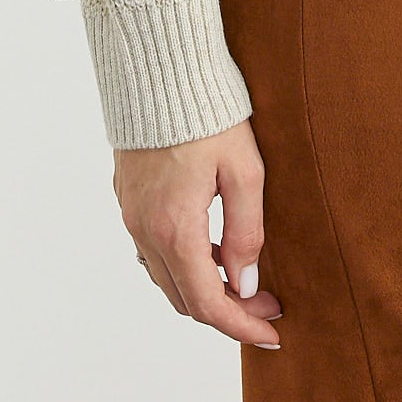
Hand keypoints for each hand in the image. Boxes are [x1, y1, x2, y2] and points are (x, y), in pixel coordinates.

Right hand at [114, 117, 283, 347]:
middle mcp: (145, 231)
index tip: (272, 333)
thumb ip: (246, 232)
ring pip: (166, 277)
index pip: (207, 303)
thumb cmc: (209, 114)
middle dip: (227, 310)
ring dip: (203, 287)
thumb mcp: (244, 171)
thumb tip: (245, 283)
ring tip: (245, 274)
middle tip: (267, 302)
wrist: (160, 67)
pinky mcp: (128, 198)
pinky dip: (184, 261)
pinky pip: (153, 250)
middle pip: (184, 299)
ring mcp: (131, 215)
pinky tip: (214, 245)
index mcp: (175, 229)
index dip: (241, 326)